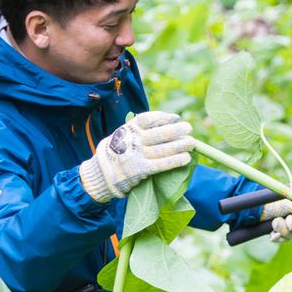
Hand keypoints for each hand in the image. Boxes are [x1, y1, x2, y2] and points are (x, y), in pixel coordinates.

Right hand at [79, 111, 194, 202]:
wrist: (99, 174)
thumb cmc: (115, 153)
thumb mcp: (121, 136)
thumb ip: (137, 130)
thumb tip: (164, 124)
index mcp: (128, 129)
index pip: (148, 119)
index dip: (163, 117)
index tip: (175, 117)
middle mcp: (133, 140)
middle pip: (159, 133)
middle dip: (176, 130)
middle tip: (188, 128)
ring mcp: (137, 155)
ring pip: (163, 149)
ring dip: (180, 145)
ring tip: (192, 143)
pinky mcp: (140, 170)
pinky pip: (161, 164)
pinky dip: (175, 161)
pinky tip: (186, 158)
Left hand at [260, 200, 291, 242]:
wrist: (253, 208)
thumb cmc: (271, 202)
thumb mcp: (289, 204)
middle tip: (289, 219)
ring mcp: (287, 227)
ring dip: (284, 230)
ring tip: (275, 221)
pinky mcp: (278, 235)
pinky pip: (282, 241)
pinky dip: (277, 237)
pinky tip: (272, 231)